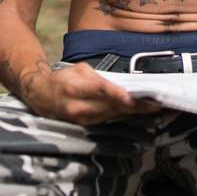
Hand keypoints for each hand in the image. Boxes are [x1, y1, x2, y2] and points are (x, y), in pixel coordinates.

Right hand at [21, 63, 160, 124]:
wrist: (40, 96)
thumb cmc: (62, 79)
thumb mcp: (78, 70)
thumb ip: (99, 77)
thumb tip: (120, 85)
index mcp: (75, 87)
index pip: (99, 90)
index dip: (116, 95)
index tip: (132, 98)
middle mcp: (78, 106)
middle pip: (110, 107)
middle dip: (134, 106)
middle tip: (156, 104)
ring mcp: (82, 119)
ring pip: (113, 115)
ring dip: (133, 113)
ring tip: (153, 108)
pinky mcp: (86, 125)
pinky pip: (108, 120)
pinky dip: (123, 116)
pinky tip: (137, 113)